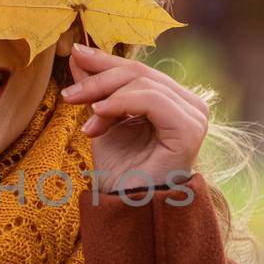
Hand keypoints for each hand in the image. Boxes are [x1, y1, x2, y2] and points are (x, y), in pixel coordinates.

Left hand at [62, 42, 207, 192]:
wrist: (129, 210)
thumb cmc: (120, 173)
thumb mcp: (103, 120)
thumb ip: (97, 89)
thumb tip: (79, 54)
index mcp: (175, 101)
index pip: (139, 70)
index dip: (105, 60)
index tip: (74, 54)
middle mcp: (190, 105)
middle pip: (140, 72)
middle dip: (99, 77)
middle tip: (69, 92)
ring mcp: (194, 116)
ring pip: (143, 82)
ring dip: (104, 94)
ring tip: (84, 117)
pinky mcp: (189, 129)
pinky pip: (152, 99)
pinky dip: (120, 103)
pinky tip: (99, 116)